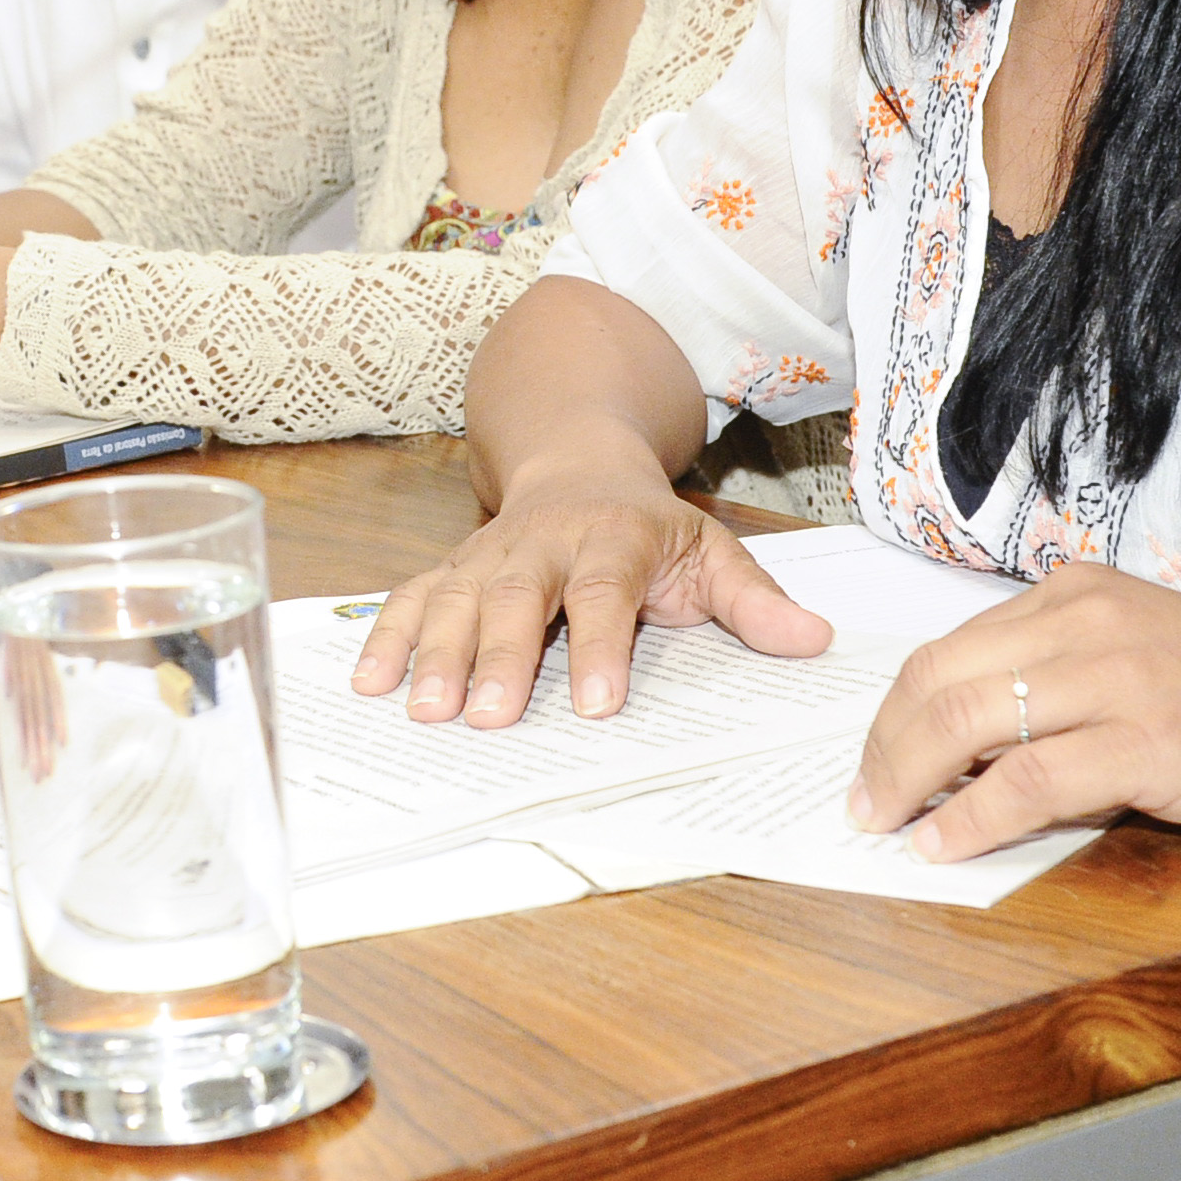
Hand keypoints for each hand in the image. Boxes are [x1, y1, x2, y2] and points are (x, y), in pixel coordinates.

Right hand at [359, 462, 834, 724]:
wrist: (577, 462)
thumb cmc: (647, 527)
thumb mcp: (710, 551)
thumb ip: (754, 601)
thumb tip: (812, 640)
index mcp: (612, 539)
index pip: (605, 594)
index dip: (601, 646)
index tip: (598, 704)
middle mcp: (543, 543)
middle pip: (518, 598)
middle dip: (499, 657)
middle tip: (488, 717)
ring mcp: (489, 554)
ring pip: (456, 598)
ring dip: (436, 654)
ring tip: (424, 710)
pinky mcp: (451, 566)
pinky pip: (411, 597)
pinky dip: (386, 635)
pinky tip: (369, 682)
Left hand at [844, 564, 1180, 861]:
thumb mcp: (1137, 660)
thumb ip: (1055, 681)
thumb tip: (958, 747)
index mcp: (1074, 595)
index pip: (946, 651)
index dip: (892, 714)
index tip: (870, 763)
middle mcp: (1087, 620)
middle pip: (938, 682)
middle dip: (883, 750)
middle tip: (861, 803)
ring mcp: (1120, 678)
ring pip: (969, 723)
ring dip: (910, 782)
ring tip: (886, 825)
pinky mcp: (1153, 742)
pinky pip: (1031, 781)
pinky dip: (972, 818)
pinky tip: (945, 844)